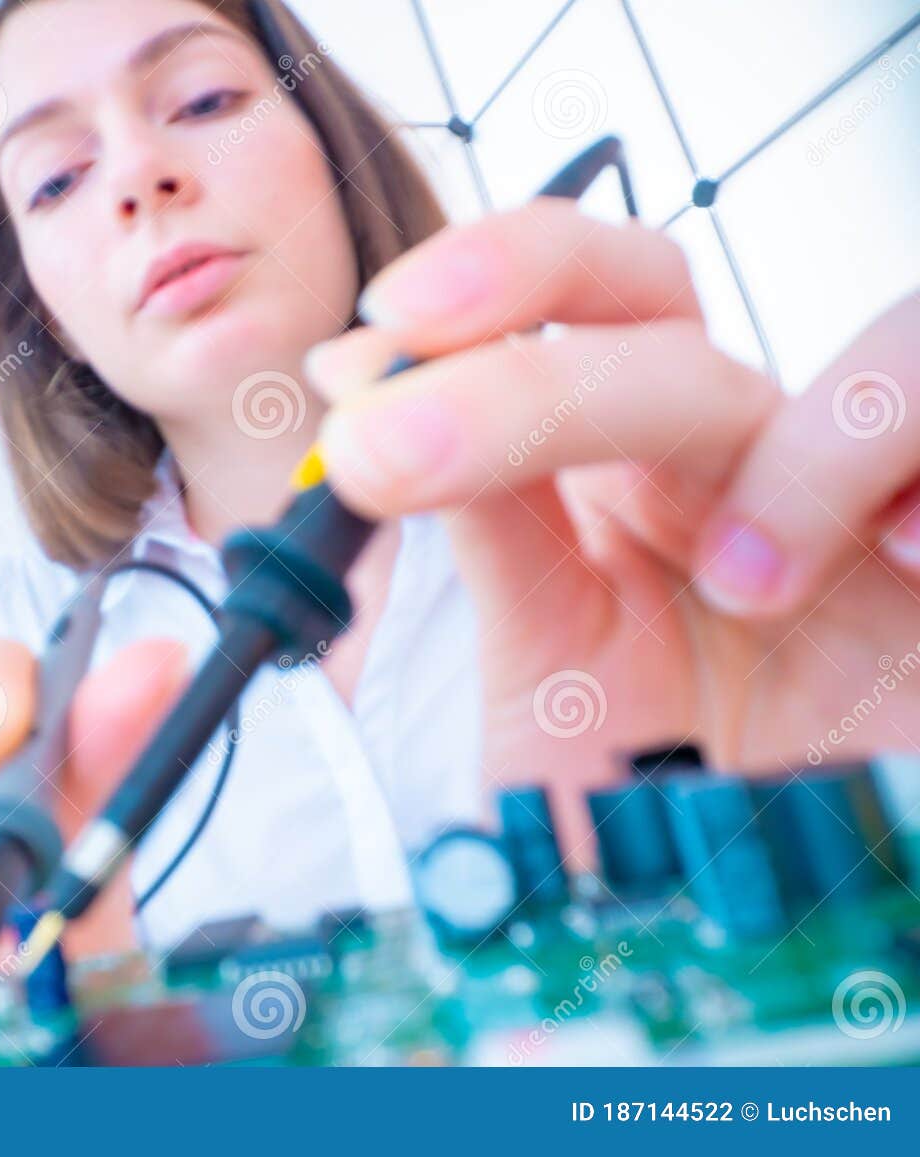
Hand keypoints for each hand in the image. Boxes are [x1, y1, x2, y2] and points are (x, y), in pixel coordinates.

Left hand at [306, 199, 919, 854]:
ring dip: (803, 454)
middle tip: (392, 454)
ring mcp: (864, 507)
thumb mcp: (544, 655)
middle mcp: (744, 458)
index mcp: (628, 463)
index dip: (502, 277)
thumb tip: (361, 385)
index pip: (589, 294)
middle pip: (676, 321)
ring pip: (891, 354)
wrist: (745, 913)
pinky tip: (906, 558)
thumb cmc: (643, 791)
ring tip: (742, 589)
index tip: (378, 337)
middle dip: (533, 384)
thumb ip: (484, 519)